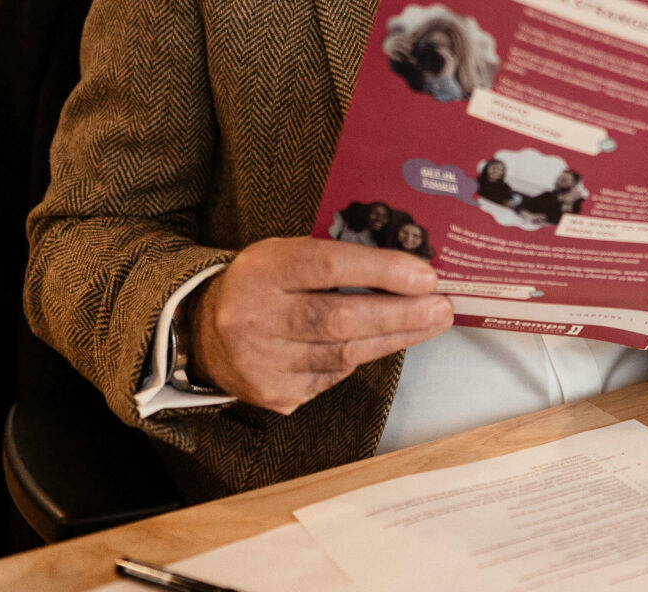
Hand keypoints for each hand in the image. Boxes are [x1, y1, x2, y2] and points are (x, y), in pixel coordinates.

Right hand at [190, 237, 452, 413]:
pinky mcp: (271, 393)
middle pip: (340, 319)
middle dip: (402, 314)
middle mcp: (253, 317)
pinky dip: (361, 359)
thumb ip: (339, 259)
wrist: (205, 332)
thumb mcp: (288, 254)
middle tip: (442, 308)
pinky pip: (333, 376)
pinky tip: (380, 342)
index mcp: (261, 270)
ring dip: (395, 338)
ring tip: (430, 323)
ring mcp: (260, 361)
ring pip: (343, 354)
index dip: (382, 271)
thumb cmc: (265, 284)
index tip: (427, 276)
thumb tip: (412, 269)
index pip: (328, 266)